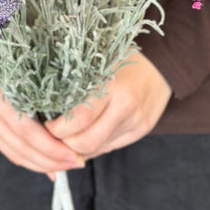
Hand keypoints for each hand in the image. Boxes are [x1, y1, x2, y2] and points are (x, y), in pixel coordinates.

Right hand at [0, 69, 84, 174]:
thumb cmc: (17, 54)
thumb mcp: (35, 69)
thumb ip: (51, 96)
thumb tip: (75, 126)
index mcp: (1, 94)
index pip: (29, 134)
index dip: (53, 150)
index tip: (77, 157)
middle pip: (22, 148)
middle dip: (51, 162)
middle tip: (77, 164)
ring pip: (14, 153)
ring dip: (41, 165)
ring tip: (64, 168)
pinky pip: (8, 149)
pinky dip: (29, 160)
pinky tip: (46, 165)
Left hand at [45, 52, 171, 158]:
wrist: (162, 65)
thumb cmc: (123, 60)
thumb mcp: (99, 66)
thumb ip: (78, 88)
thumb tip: (51, 114)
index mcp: (112, 86)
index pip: (79, 119)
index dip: (58, 129)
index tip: (46, 125)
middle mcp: (126, 107)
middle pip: (87, 141)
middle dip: (64, 145)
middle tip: (53, 136)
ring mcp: (136, 123)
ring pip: (97, 149)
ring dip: (77, 148)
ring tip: (66, 136)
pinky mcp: (141, 132)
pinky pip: (109, 148)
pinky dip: (93, 146)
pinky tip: (86, 134)